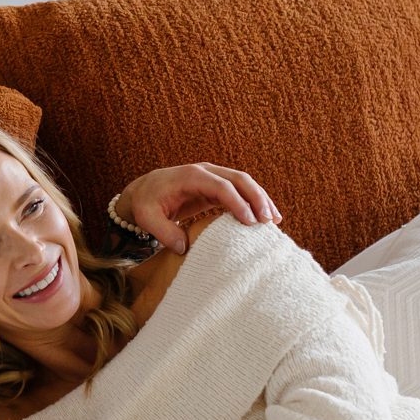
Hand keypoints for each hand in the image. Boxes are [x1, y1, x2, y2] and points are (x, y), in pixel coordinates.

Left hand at [114, 163, 280, 255]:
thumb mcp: (147, 217)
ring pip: (244, 183)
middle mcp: (205, 172)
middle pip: (239, 179)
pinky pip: (240, 191)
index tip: (250, 222)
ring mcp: (213, 177)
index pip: (221, 186)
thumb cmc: (146, 203)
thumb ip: (164, 232)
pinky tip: (267, 217)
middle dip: (257, 198)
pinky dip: (255, 201)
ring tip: (275, 220)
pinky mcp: (217, 186)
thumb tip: (184, 248)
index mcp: (190, 176)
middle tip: (269, 220)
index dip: (238, 202)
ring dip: (261, 199)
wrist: (143, 191)